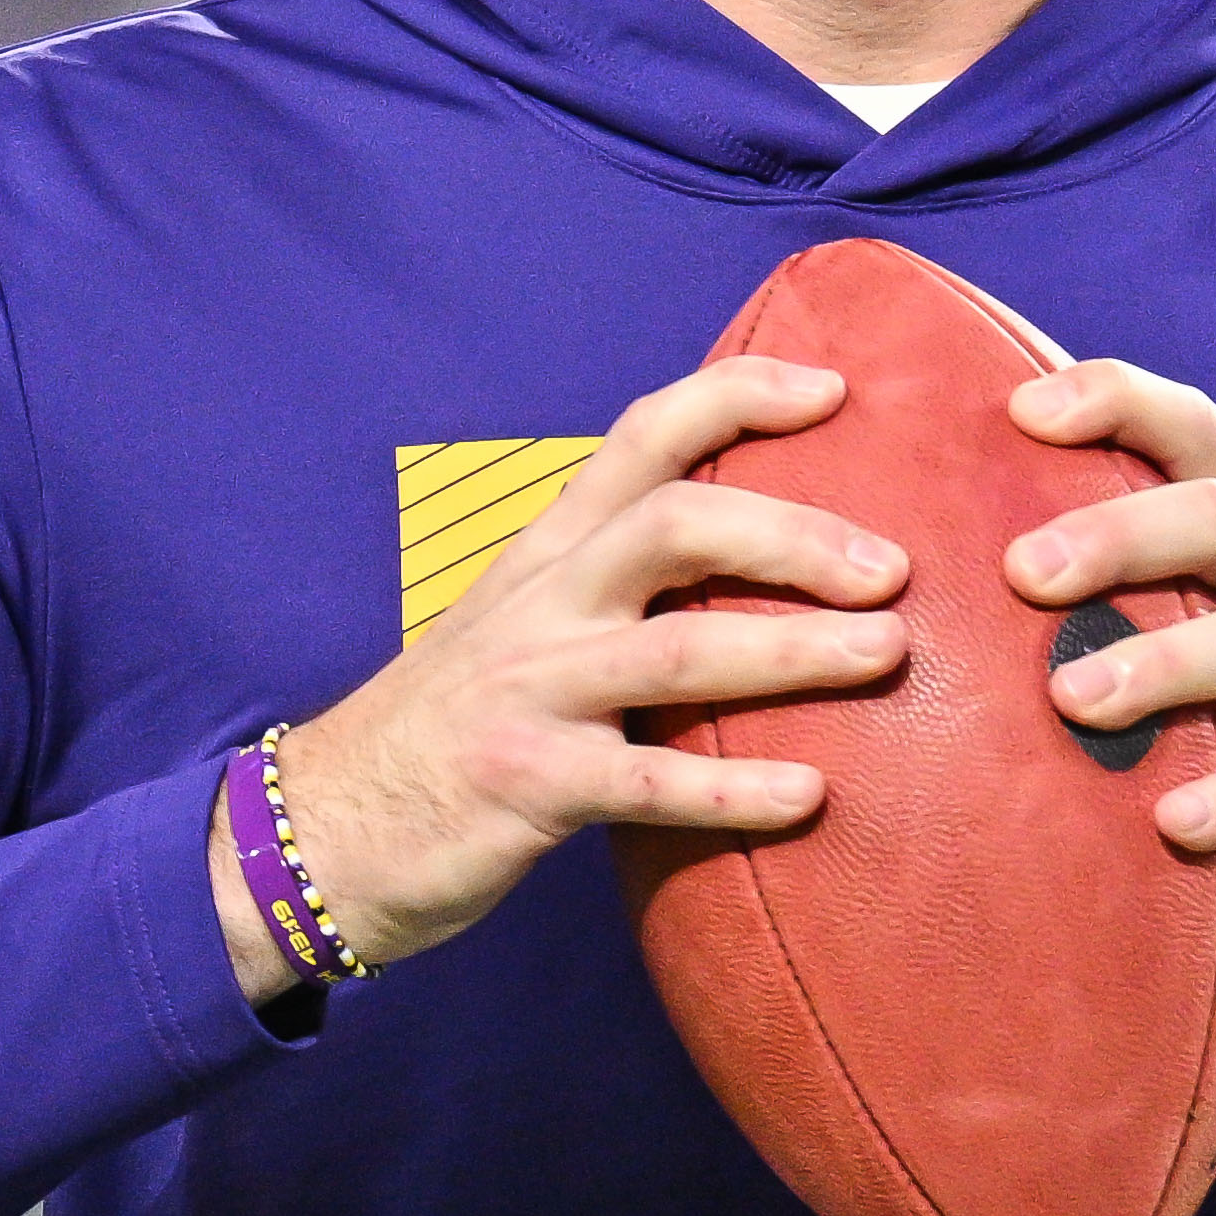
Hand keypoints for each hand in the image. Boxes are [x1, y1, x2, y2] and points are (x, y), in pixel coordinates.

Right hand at [216, 357, 902, 1001]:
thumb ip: (619, 587)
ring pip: (679, 652)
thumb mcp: (523, 624)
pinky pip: (648, 785)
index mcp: (551, 552)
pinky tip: (812, 797)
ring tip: (888, 655)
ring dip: (794, 650)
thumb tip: (760, 561)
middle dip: (794, 534)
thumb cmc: (453, 726)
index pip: (645, 435)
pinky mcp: (528, 786)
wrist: (322, 827)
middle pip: (678, 524)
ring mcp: (533, 693)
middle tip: (893, 567)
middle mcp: (543, 604)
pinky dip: (735, 791)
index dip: (739, 395)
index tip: (835, 388)